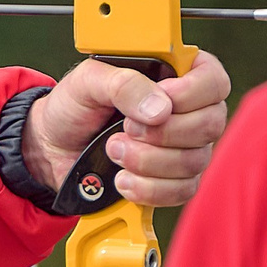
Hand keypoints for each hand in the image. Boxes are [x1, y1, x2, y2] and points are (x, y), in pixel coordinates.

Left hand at [26, 51, 230, 207]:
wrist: (53, 147)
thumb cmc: (74, 106)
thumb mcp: (87, 82)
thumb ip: (123, 84)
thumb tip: (160, 109)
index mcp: (175, 76)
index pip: (213, 82)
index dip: (190, 94)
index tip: (158, 99)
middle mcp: (188, 112)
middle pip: (210, 125)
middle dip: (161, 133)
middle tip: (122, 129)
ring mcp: (185, 148)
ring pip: (194, 161)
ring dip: (147, 161)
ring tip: (112, 150)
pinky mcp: (173, 180)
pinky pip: (182, 190)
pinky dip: (149, 189)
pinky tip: (122, 179)